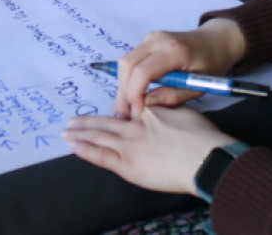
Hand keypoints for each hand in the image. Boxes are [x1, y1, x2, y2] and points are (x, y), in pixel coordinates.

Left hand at [63, 106, 233, 195]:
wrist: (205, 157)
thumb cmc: (202, 137)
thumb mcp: (184, 111)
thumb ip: (167, 107)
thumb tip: (156, 107)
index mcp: (149, 113)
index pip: (127, 112)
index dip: (116, 114)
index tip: (108, 116)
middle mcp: (135, 127)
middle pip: (106, 122)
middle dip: (86, 122)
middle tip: (71, 121)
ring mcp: (129, 146)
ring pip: (98, 137)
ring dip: (80, 134)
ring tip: (66, 132)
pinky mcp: (127, 165)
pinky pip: (100, 156)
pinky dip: (85, 150)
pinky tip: (74, 146)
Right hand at [114, 18, 245, 118]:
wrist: (216, 40)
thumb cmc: (212, 64)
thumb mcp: (199, 86)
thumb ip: (173, 96)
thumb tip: (146, 104)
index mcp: (175, 50)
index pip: (143, 71)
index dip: (134, 94)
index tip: (137, 114)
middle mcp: (158, 39)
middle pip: (127, 64)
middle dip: (123, 92)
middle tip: (125, 115)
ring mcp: (151, 38)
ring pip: (125, 62)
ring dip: (123, 86)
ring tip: (126, 109)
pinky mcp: (147, 41)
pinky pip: (131, 60)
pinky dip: (128, 78)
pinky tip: (132, 95)